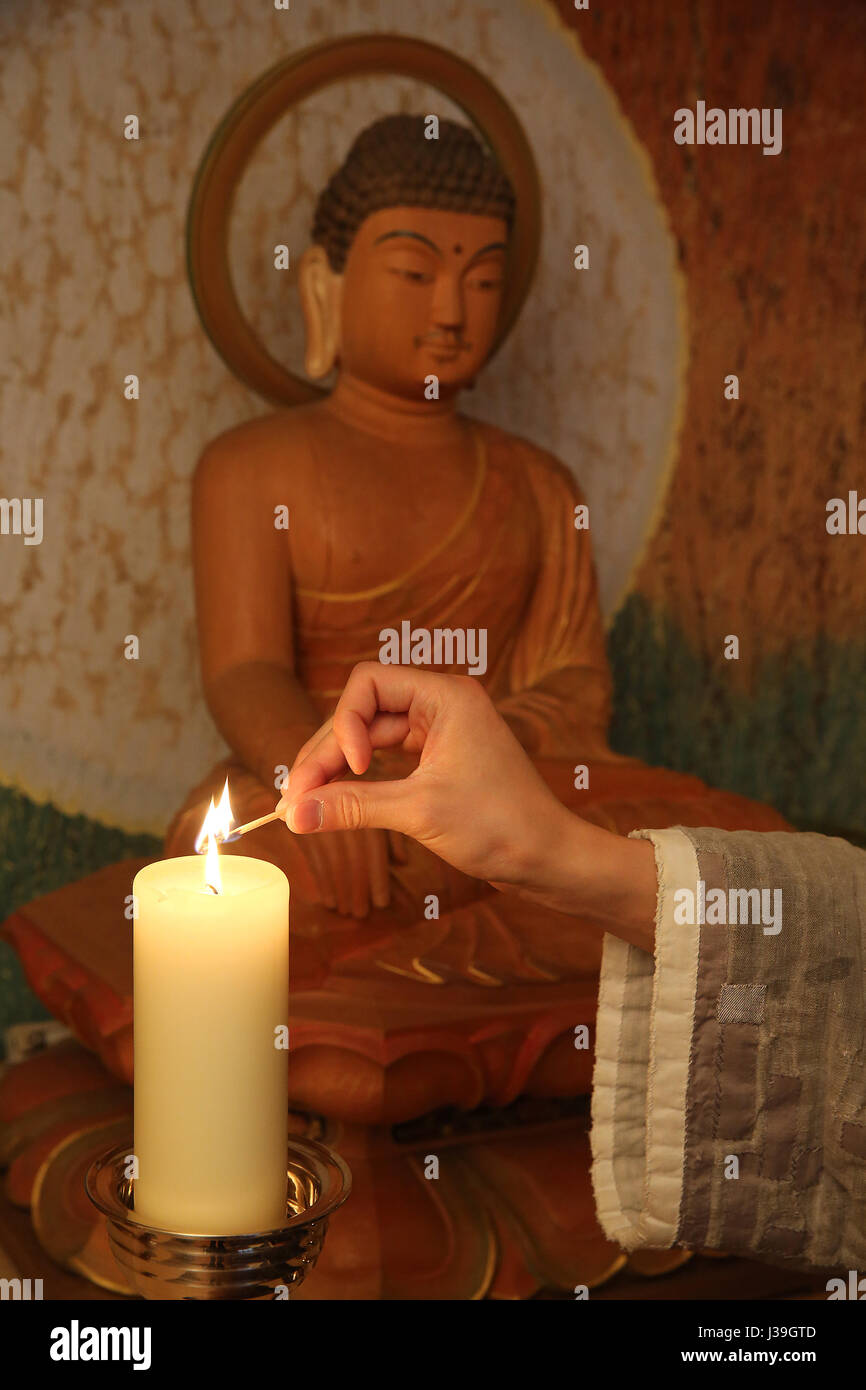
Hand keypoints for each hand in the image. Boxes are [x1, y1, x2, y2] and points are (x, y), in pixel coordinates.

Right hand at [278, 664, 657, 944]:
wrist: (548, 858)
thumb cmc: (500, 826)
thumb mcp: (418, 812)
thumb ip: (351, 806)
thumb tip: (294, 814)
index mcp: (446, 695)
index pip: (367, 684)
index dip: (345, 724)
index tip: (350, 769)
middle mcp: (442, 704)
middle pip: (362, 712)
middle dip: (327, 753)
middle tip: (295, 799)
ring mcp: (441, 731)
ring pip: (370, 736)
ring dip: (337, 768)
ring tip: (306, 805)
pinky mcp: (439, 759)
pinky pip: (387, 757)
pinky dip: (360, 779)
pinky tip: (337, 801)